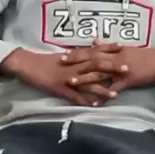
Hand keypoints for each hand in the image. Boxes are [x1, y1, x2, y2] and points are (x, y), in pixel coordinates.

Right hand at [0, 48, 117, 105]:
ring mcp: (67, 78)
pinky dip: (85, 101)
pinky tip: (94, 106)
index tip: (123, 47)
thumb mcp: (63, 56)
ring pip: (88, 83)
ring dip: (102, 89)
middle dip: (112, 68)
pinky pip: (74, 96)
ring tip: (115, 94)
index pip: (95, 51)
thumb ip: (77, 56)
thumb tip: (89, 54)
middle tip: (127, 70)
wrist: (27, 64)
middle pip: (96, 65)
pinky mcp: (59, 88)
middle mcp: (73, 66)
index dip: (109, 49)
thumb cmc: (45, 60)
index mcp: (75, 57)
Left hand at [59, 40, 154, 93]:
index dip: (77, 53)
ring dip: (86, 78)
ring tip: (72, 82)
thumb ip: (107, 46)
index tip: (64, 55)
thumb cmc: (143, 55)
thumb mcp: (125, 48)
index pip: (92, 51)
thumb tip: (93, 40)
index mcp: (113, 51)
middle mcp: (114, 59)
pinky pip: (114, 89)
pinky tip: (95, 102)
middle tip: (62, 65)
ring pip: (100, 74)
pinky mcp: (128, 81)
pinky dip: (104, 96)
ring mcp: (120, 71)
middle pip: (92, 60)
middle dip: (76, 63)